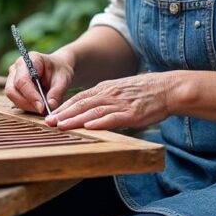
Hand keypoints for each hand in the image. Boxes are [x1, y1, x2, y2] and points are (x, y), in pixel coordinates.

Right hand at [5, 52, 73, 114]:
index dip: (31, 96)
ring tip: (43, 109)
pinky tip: (39, 107)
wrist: (58, 69)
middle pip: (12, 90)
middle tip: (43, 111)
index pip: (22, 80)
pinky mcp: (14, 87)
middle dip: (27, 104)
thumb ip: (57, 92)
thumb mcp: (63, 80)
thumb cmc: (60, 71)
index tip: (42, 107)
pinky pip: (15, 100)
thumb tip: (50, 106)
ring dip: (27, 106)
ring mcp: (12, 77)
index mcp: (28, 60)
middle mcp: (16, 68)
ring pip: (12, 96)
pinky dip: (27, 106)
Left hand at [44, 73, 173, 129]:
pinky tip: (88, 126)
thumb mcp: (120, 90)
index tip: (49, 115)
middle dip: (63, 113)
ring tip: (61, 126)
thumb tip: (88, 110)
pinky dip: (99, 122)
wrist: (167, 88)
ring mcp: (120, 104)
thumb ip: (104, 98)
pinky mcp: (132, 113)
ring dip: (75, 119)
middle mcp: (109, 94)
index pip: (79, 97)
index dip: (63, 106)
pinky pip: (113, 118)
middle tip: (48, 122)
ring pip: (93, 111)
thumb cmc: (144, 92)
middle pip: (81, 103)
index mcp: (105, 88)